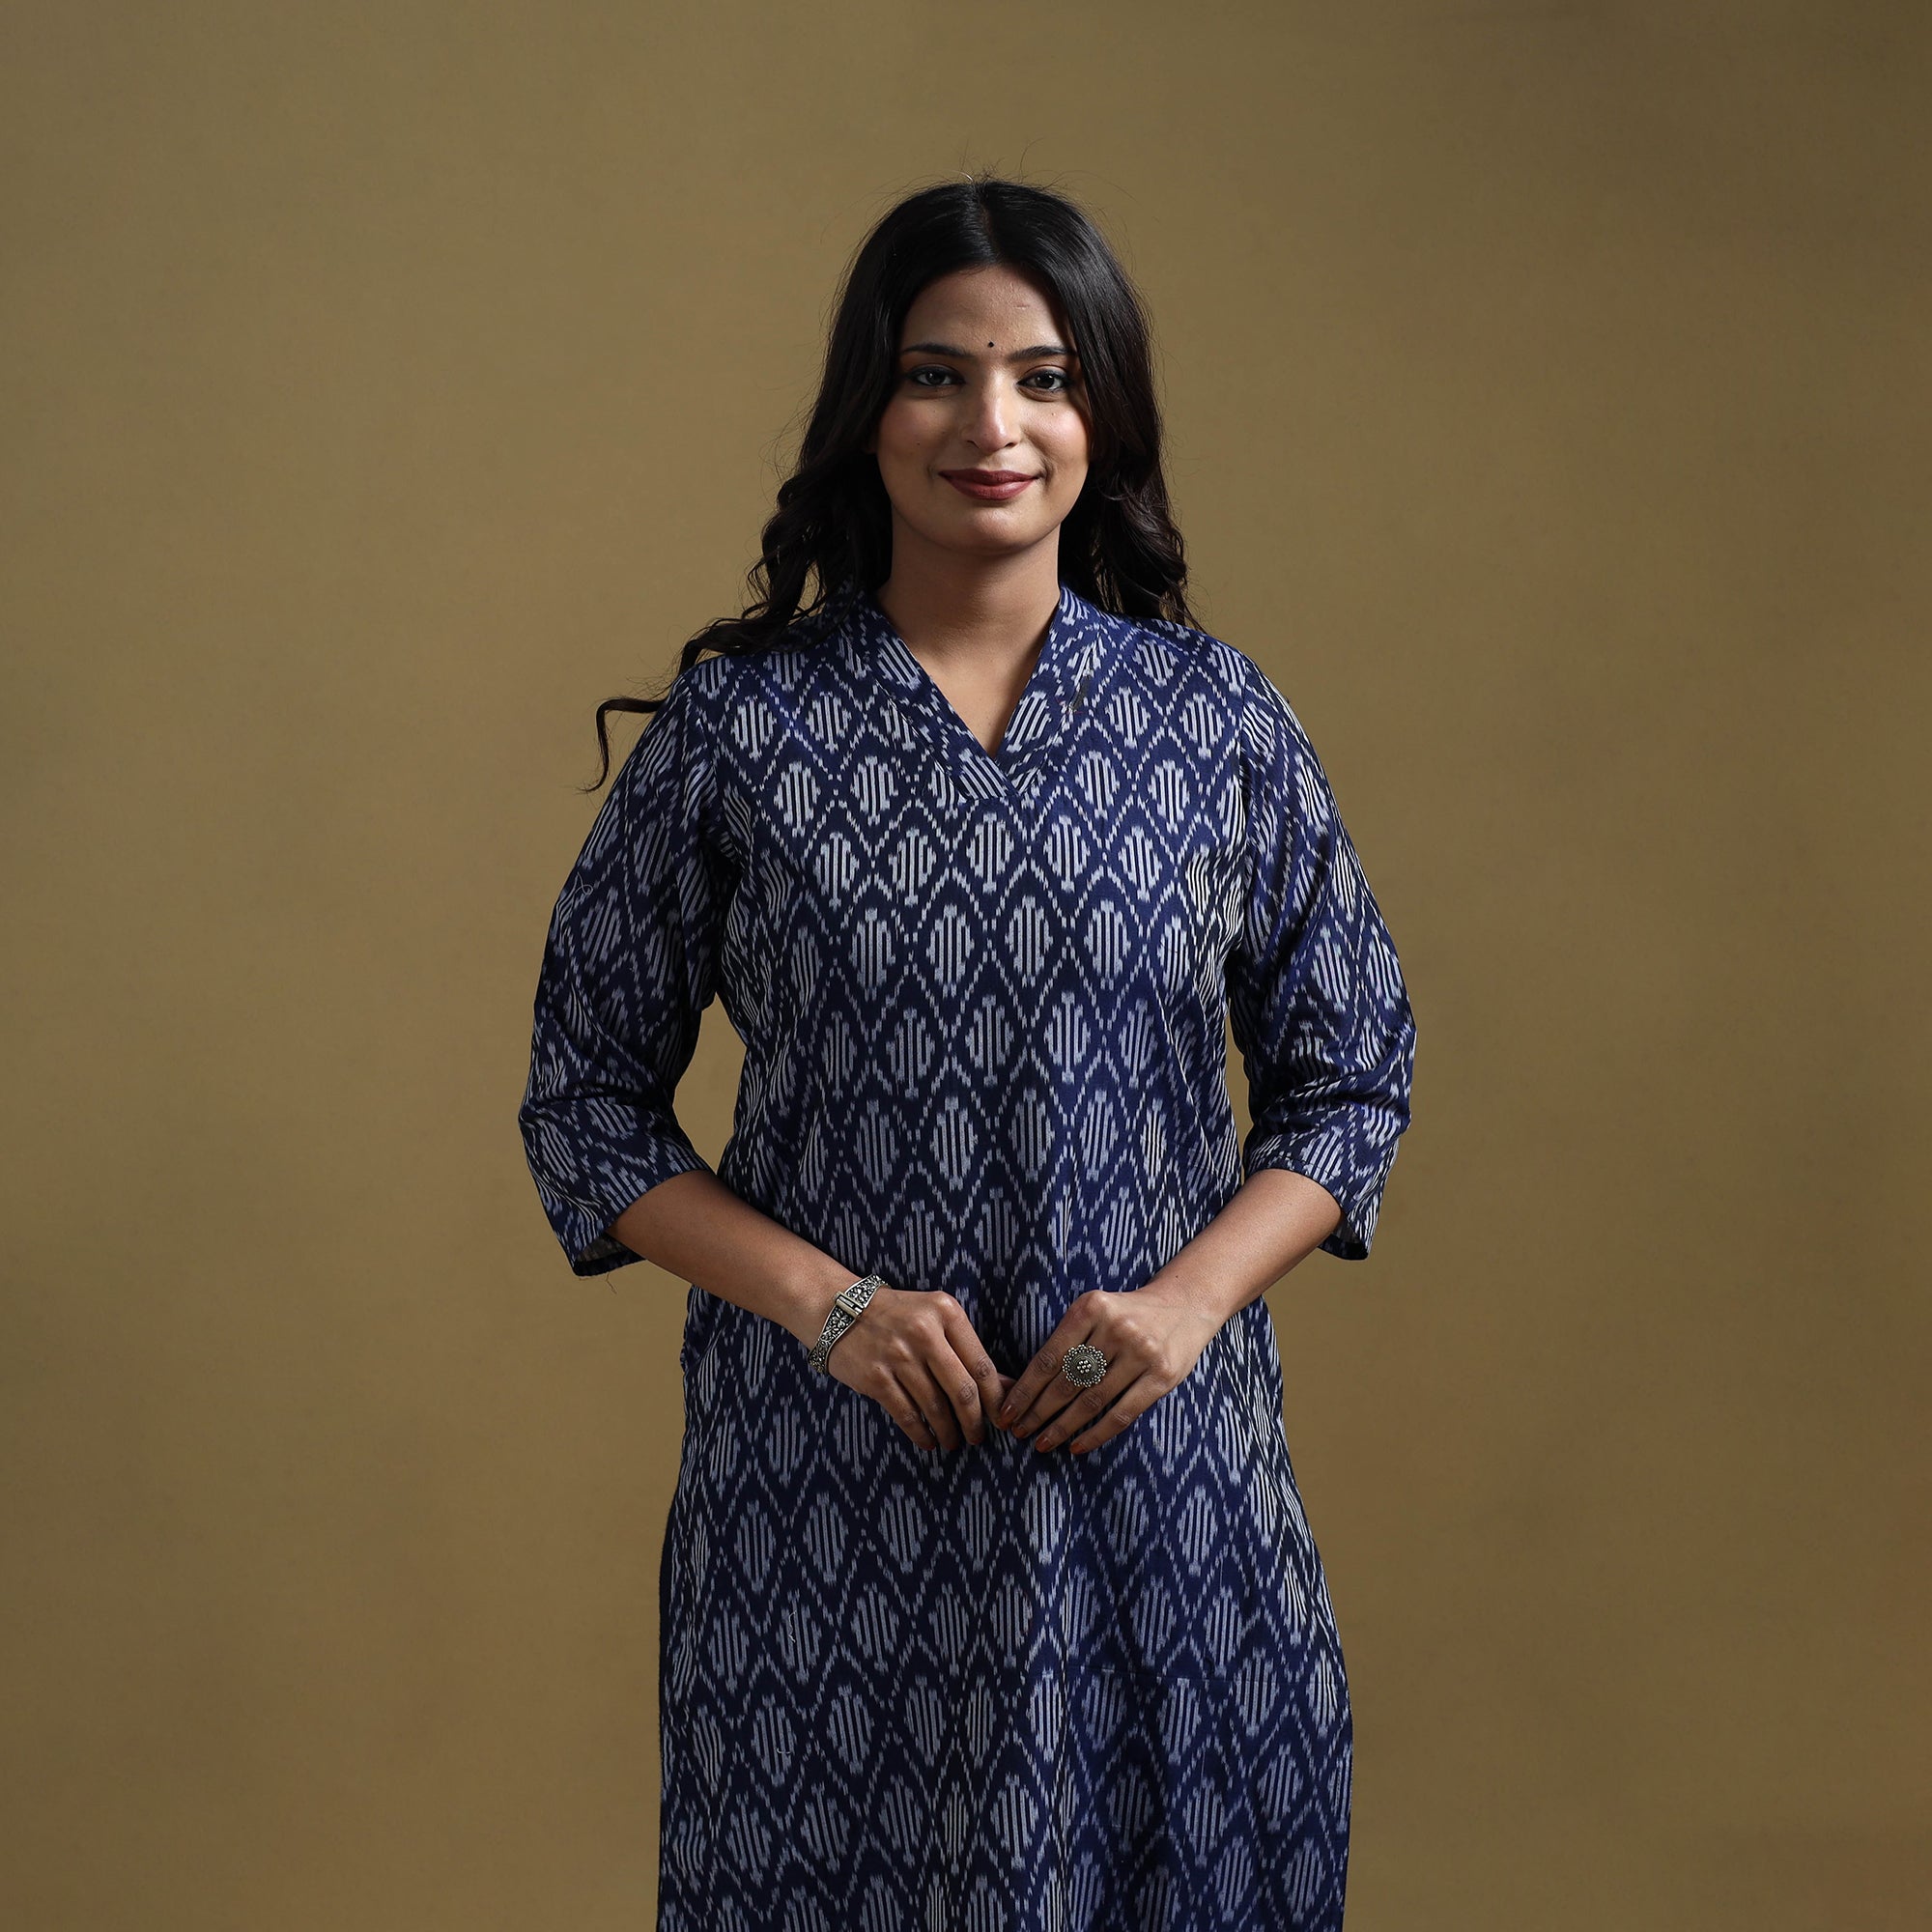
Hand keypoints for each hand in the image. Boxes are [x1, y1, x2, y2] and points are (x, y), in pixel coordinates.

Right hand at [822, 1285, 1009, 1451]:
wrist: (836, 1308)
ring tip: (953, 1442)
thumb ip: (967, 1350)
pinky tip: (929, 1442)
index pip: (981, 1364)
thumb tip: (1007, 1386)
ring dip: (949, 1431)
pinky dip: (921, 1434)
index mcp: (945, 1311)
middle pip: (962, 1390)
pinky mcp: (875, 1377)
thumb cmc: (896, 1315)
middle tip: (978, 1437)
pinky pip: (907, 1415)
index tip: (1002, 1419)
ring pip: (935, 1407)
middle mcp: (924, 1332)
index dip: (996, 1399)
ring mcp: (898, 1355)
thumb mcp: (934, 1318)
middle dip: (975, 1422)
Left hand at [994, 1283, 1224, 1453]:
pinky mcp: (1163, 1376)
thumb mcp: (1094, 1310)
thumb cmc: (1126, 1314)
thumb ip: (1067, 1339)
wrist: (1184, 1306)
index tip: (1006, 1412)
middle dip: (1038, 1412)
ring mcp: (1141, 1353)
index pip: (1049, 1358)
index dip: (1025, 1390)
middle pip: (1067, 1381)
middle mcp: (1116, 1328)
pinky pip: (1122, 1414)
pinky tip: (1077, 1446)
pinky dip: (1097, 1434)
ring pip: (1092, 1401)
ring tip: (1043, 1443)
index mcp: (1090, 1308)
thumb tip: (1025, 1386)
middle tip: (1018, 1432)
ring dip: (1063, 1427)